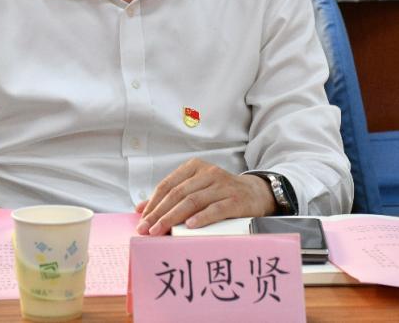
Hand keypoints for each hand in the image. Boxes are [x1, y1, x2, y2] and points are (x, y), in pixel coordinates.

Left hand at [134, 158, 275, 234]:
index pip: (168, 185)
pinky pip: (216, 209)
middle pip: (178, 194)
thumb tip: (141, 209)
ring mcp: (222, 185)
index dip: (153, 203)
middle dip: (159, 213)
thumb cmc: (221, 193)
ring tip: (160, 231)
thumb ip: (172, 196)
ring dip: (173, 218)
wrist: (257, 193)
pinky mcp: (236, 200)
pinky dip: (201, 217)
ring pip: (193, 201)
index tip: (141, 219)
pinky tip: (189, 226)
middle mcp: (208, 173)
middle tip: (146, 229)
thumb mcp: (196, 188)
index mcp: (194, 168)